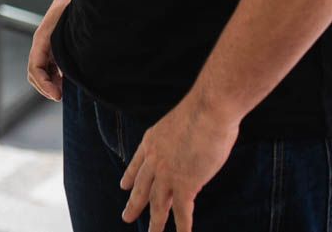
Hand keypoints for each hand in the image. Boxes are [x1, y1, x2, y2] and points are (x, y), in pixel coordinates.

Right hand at [26, 0, 66, 100]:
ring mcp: (47, 44)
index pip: (35, 68)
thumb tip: (78, 67)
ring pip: (42, 71)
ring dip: (51, 84)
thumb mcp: (74, 25)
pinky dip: (57, 77)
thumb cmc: (74, 2)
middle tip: (61, 97)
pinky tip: (71, 81)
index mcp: (42, 39)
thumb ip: (72, 45)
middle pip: (35, 73)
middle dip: (45, 88)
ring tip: (67, 93)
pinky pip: (50, 66)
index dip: (44, 85)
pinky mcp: (55, 45)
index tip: (58, 96)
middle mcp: (42, 43)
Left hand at [120, 90, 239, 231]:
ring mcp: (167, 173)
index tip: (123, 186)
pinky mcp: (185, 184)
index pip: (137, 164)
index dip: (130, 176)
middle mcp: (154, 159)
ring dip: (155, 223)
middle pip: (142, 187)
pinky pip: (182, 212)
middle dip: (134, 203)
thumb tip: (191, 144)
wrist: (208, 111)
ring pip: (158, 204)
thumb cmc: (203, 111)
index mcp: (151, 141)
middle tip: (125, 217)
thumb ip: (181, 138)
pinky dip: (182, 227)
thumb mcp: (182, 124)